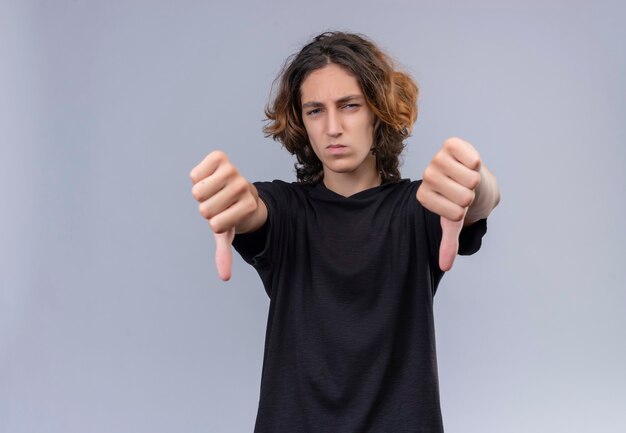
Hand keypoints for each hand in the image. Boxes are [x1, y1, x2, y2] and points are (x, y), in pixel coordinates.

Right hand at [190, 151, 259, 280]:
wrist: (237, 188)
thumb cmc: (231, 212)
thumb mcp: (228, 232)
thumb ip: (225, 253)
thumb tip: (224, 277)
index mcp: (249, 205)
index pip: (216, 224)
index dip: (216, 223)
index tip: (227, 216)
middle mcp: (243, 186)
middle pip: (205, 208)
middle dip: (207, 209)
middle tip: (220, 203)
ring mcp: (233, 170)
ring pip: (198, 192)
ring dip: (201, 195)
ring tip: (214, 192)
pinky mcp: (220, 157)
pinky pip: (194, 174)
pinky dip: (196, 178)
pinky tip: (209, 178)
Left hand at [416, 137, 481, 270]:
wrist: (467, 177)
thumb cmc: (458, 201)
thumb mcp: (453, 222)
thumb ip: (448, 242)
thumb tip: (445, 266)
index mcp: (424, 196)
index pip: (454, 213)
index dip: (463, 211)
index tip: (456, 205)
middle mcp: (427, 176)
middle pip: (464, 195)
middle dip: (471, 196)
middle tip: (464, 191)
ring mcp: (437, 158)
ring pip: (470, 178)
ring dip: (475, 180)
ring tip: (466, 178)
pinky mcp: (450, 144)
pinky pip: (473, 158)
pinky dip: (476, 164)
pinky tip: (468, 164)